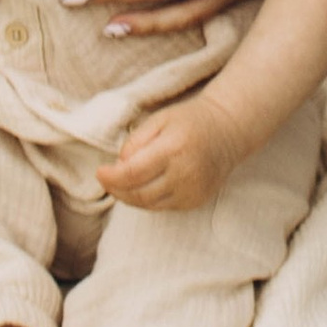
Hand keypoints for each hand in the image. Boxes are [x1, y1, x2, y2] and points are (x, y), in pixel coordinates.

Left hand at [97, 96, 244, 211]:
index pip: (133, 173)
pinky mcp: (195, 201)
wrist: (227, 131)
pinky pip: (162, 207)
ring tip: (121, 183)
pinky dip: (147, 200)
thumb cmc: (189, 121)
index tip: (99, 172)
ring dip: (129, 196)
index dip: (111, 177)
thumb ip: (136, 141)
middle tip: (107, 179)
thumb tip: (119, 166)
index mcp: (174, 148)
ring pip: (148, 204)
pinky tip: (143, 187)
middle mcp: (185, 174)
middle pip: (138, 193)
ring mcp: (192, 191)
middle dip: (116, 189)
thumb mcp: (159, 119)